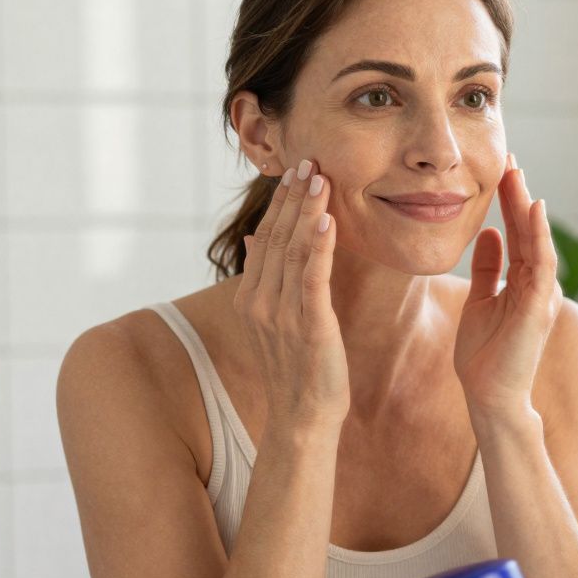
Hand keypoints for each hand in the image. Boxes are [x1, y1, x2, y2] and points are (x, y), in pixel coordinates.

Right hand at [233, 160, 349, 434]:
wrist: (303, 418)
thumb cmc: (297, 370)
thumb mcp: (276, 320)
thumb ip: (266, 279)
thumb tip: (256, 239)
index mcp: (251, 298)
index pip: (266, 239)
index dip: (280, 203)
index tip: (295, 170)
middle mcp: (259, 302)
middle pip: (276, 237)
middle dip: (292, 197)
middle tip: (308, 159)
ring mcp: (281, 315)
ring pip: (293, 251)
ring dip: (306, 211)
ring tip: (319, 176)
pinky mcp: (308, 327)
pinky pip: (312, 278)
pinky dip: (319, 246)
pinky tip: (327, 220)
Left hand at [454, 154, 562, 421]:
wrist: (490, 397)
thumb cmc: (484, 357)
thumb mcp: (480, 302)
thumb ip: (487, 270)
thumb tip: (489, 234)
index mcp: (523, 282)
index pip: (517, 232)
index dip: (508, 201)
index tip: (498, 170)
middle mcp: (538, 284)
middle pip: (529, 229)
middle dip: (517, 193)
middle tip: (508, 158)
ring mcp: (542, 293)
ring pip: (537, 239)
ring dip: (526, 205)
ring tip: (516, 172)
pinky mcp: (540, 305)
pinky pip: (542, 262)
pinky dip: (539, 234)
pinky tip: (532, 208)